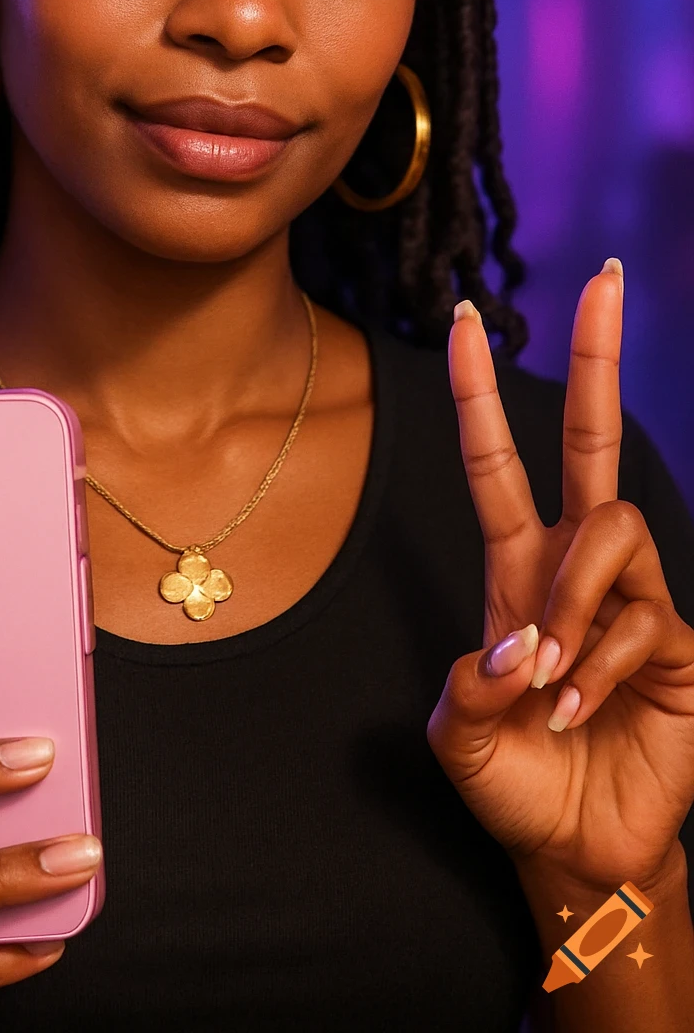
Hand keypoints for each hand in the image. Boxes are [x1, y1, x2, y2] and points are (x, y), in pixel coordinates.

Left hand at [427, 260, 693, 895]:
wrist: (576, 851)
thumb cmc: (515, 782)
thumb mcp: (457, 737)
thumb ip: (467, 689)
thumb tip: (517, 645)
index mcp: (517, 571)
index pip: (497, 462)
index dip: (478, 393)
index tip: (463, 318)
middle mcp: (576, 569)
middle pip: (594, 442)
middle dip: (599, 358)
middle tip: (604, 278)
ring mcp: (632, 600)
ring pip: (609, 531)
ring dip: (569, 601)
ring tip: (545, 683)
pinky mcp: (676, 644)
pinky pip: (638, 617)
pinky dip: (594, 667)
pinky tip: (574, 709)